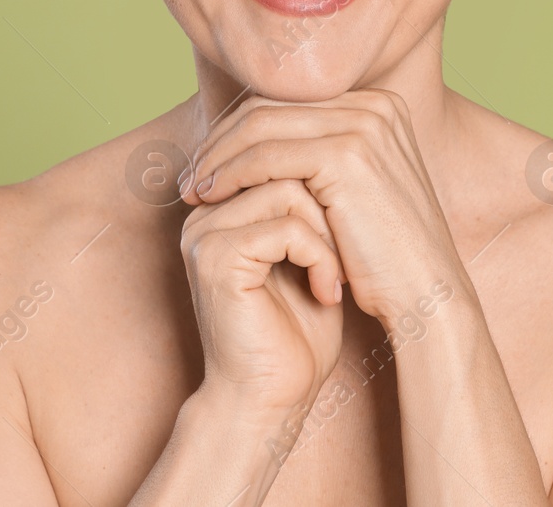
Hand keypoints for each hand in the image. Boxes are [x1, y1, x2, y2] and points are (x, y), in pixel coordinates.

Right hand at [180, 177, 344, 417]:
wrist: (271, 398)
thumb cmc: (296, 334)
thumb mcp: (311, 255)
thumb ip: (311, 206)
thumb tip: (338, 154)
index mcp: (222, 208)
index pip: (280, 155)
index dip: (325, 191)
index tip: (347, 239)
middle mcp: (205, 214)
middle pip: (284, 165)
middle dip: (328, 210)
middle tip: (343, 261)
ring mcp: (205, 234)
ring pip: (289, 191)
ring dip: (328, 236)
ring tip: (334, 280)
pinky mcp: (217, 257)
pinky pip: (287, 228)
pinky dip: (321, 259)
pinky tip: (327, 294)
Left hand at [181, 88, 467, 334]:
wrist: (427, 295)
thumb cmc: (387, 258)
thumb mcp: (356, 194)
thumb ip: (322, 160)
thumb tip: (259, 149)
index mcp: (378, 107)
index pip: (285, 103)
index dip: (237, 132)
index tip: (206, 165)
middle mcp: (374, 105)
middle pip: (269, 107)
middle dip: (220, 141)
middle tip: (189, 176)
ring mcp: (364, 125)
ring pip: (260, 126)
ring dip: (216, 158)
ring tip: (192, 191)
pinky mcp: (346, 154)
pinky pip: (265, 155)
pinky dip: (229, 174)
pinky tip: (210, 198)